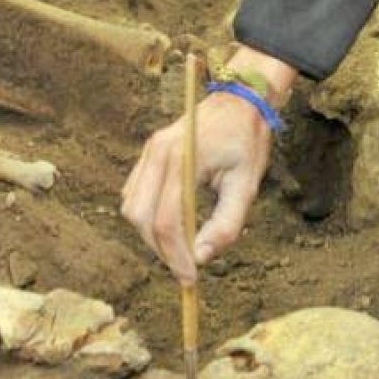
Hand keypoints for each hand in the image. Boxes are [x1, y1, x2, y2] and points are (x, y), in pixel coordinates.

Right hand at [121, 48, 294, 282]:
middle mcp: (158, 153)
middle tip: (186, 269)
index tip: (190, 278)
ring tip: (181, 248)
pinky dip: (148, 217)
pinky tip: (173, 226)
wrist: (240, 101)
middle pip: (142, 216)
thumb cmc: (247, 141)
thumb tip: (200, 258)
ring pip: (132, 207)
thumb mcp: (246, 185)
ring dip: (151, 234)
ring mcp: (149, 152)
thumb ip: (225, 224)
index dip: (176, 255)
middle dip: (160, 249)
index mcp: (183, 159)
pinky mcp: (147, 155)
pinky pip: (135, 194)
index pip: (168, 220)